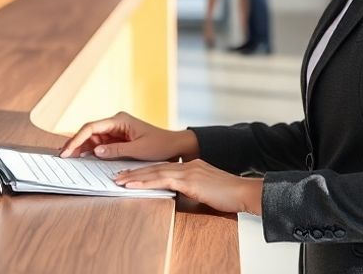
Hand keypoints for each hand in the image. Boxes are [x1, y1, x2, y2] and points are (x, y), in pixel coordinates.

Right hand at [59, 111, 198, 160]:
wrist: (174, 146)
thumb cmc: (160, 145)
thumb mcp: (139, 149)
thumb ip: (116, 150)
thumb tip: (96, 151)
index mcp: (119, 120)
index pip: (92, 127)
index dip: (77, 139)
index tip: (68, 150)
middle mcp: (115, 123)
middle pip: (89, 132)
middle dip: (75, 143)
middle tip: (62, 156)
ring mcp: (115, 131)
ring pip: (92, 138)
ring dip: (80, 148)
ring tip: (67, 158)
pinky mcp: (117, 140)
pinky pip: (99, 144)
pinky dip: (90, 151)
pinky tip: (80, 158)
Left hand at [115, 160, 263, 214]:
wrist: (244, 191)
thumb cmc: (230, 195)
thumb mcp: (208, 190)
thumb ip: (193, 189)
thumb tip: (183, 196)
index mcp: (192, 166)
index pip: (163, 167)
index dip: (146, 171)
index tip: (132, 174)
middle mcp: (188, 165)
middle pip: (155, 167)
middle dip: (135, 172)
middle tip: (118, 175)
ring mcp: (188, 171)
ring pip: (155, 172)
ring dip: (135, 176)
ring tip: (119, 180)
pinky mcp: (189, 180)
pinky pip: (162, 180)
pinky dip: (145, 182)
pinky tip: (133, 185)